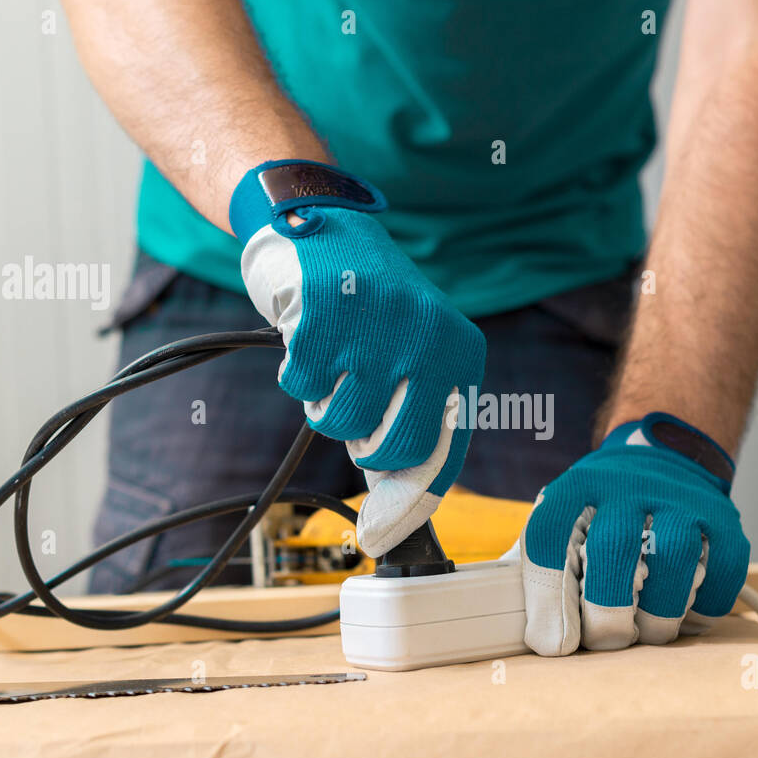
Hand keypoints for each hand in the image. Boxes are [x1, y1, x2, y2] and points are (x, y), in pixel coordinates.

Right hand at [230, 160, 484, 556]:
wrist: (323, 221)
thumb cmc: (371, 308)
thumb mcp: (412, 355)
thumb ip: (410, 422)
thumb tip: (393, 521)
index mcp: (461, 354)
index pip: (441, 450)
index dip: (410, 499)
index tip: (383, 536)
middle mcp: (429, 338)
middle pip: (390, 447)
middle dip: (363, 441)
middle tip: (355, 406)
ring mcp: (378, 325)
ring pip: (338, 420)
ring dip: (324, 400)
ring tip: (335, 359)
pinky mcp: (327, 311)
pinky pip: (300, 383)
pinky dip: (296, 370)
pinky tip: (310, 335)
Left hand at [519, 413, 749, 654]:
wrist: (667, 455)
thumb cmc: (607, 506)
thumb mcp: (568, 515)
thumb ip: (550, 563)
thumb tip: (538, 633)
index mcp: (578, 485)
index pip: (550, 535)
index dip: (548, 595)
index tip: (552, 641)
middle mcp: (628, 485)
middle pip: (614, 548)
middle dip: (607, 611)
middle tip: (604, 641)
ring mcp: (681, 499)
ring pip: (674, 558)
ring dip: (659, 614)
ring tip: (647, 634)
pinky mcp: (723, 519)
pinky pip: (722, 570)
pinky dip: (706, 606)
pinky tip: (686, 616)